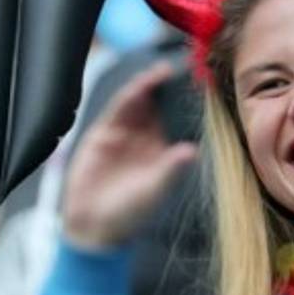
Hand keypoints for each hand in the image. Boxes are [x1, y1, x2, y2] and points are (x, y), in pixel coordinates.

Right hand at [62, 62, 198, 248]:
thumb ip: (170, 169)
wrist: (94, 225)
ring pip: (139, 103)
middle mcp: (145, 138)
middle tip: (182, 69)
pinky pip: (117, 110)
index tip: (200, 87)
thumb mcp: (154, 190)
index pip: (176, 120)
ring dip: (148, 86)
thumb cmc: (130, 212)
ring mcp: (124, 134)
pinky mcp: (103, 134)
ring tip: (162, 72)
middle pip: (159, 106)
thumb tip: (191, 152)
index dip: (185, 103)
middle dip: (168, 87)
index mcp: (162, 150)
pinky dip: (128, 96)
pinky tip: (139, 86)